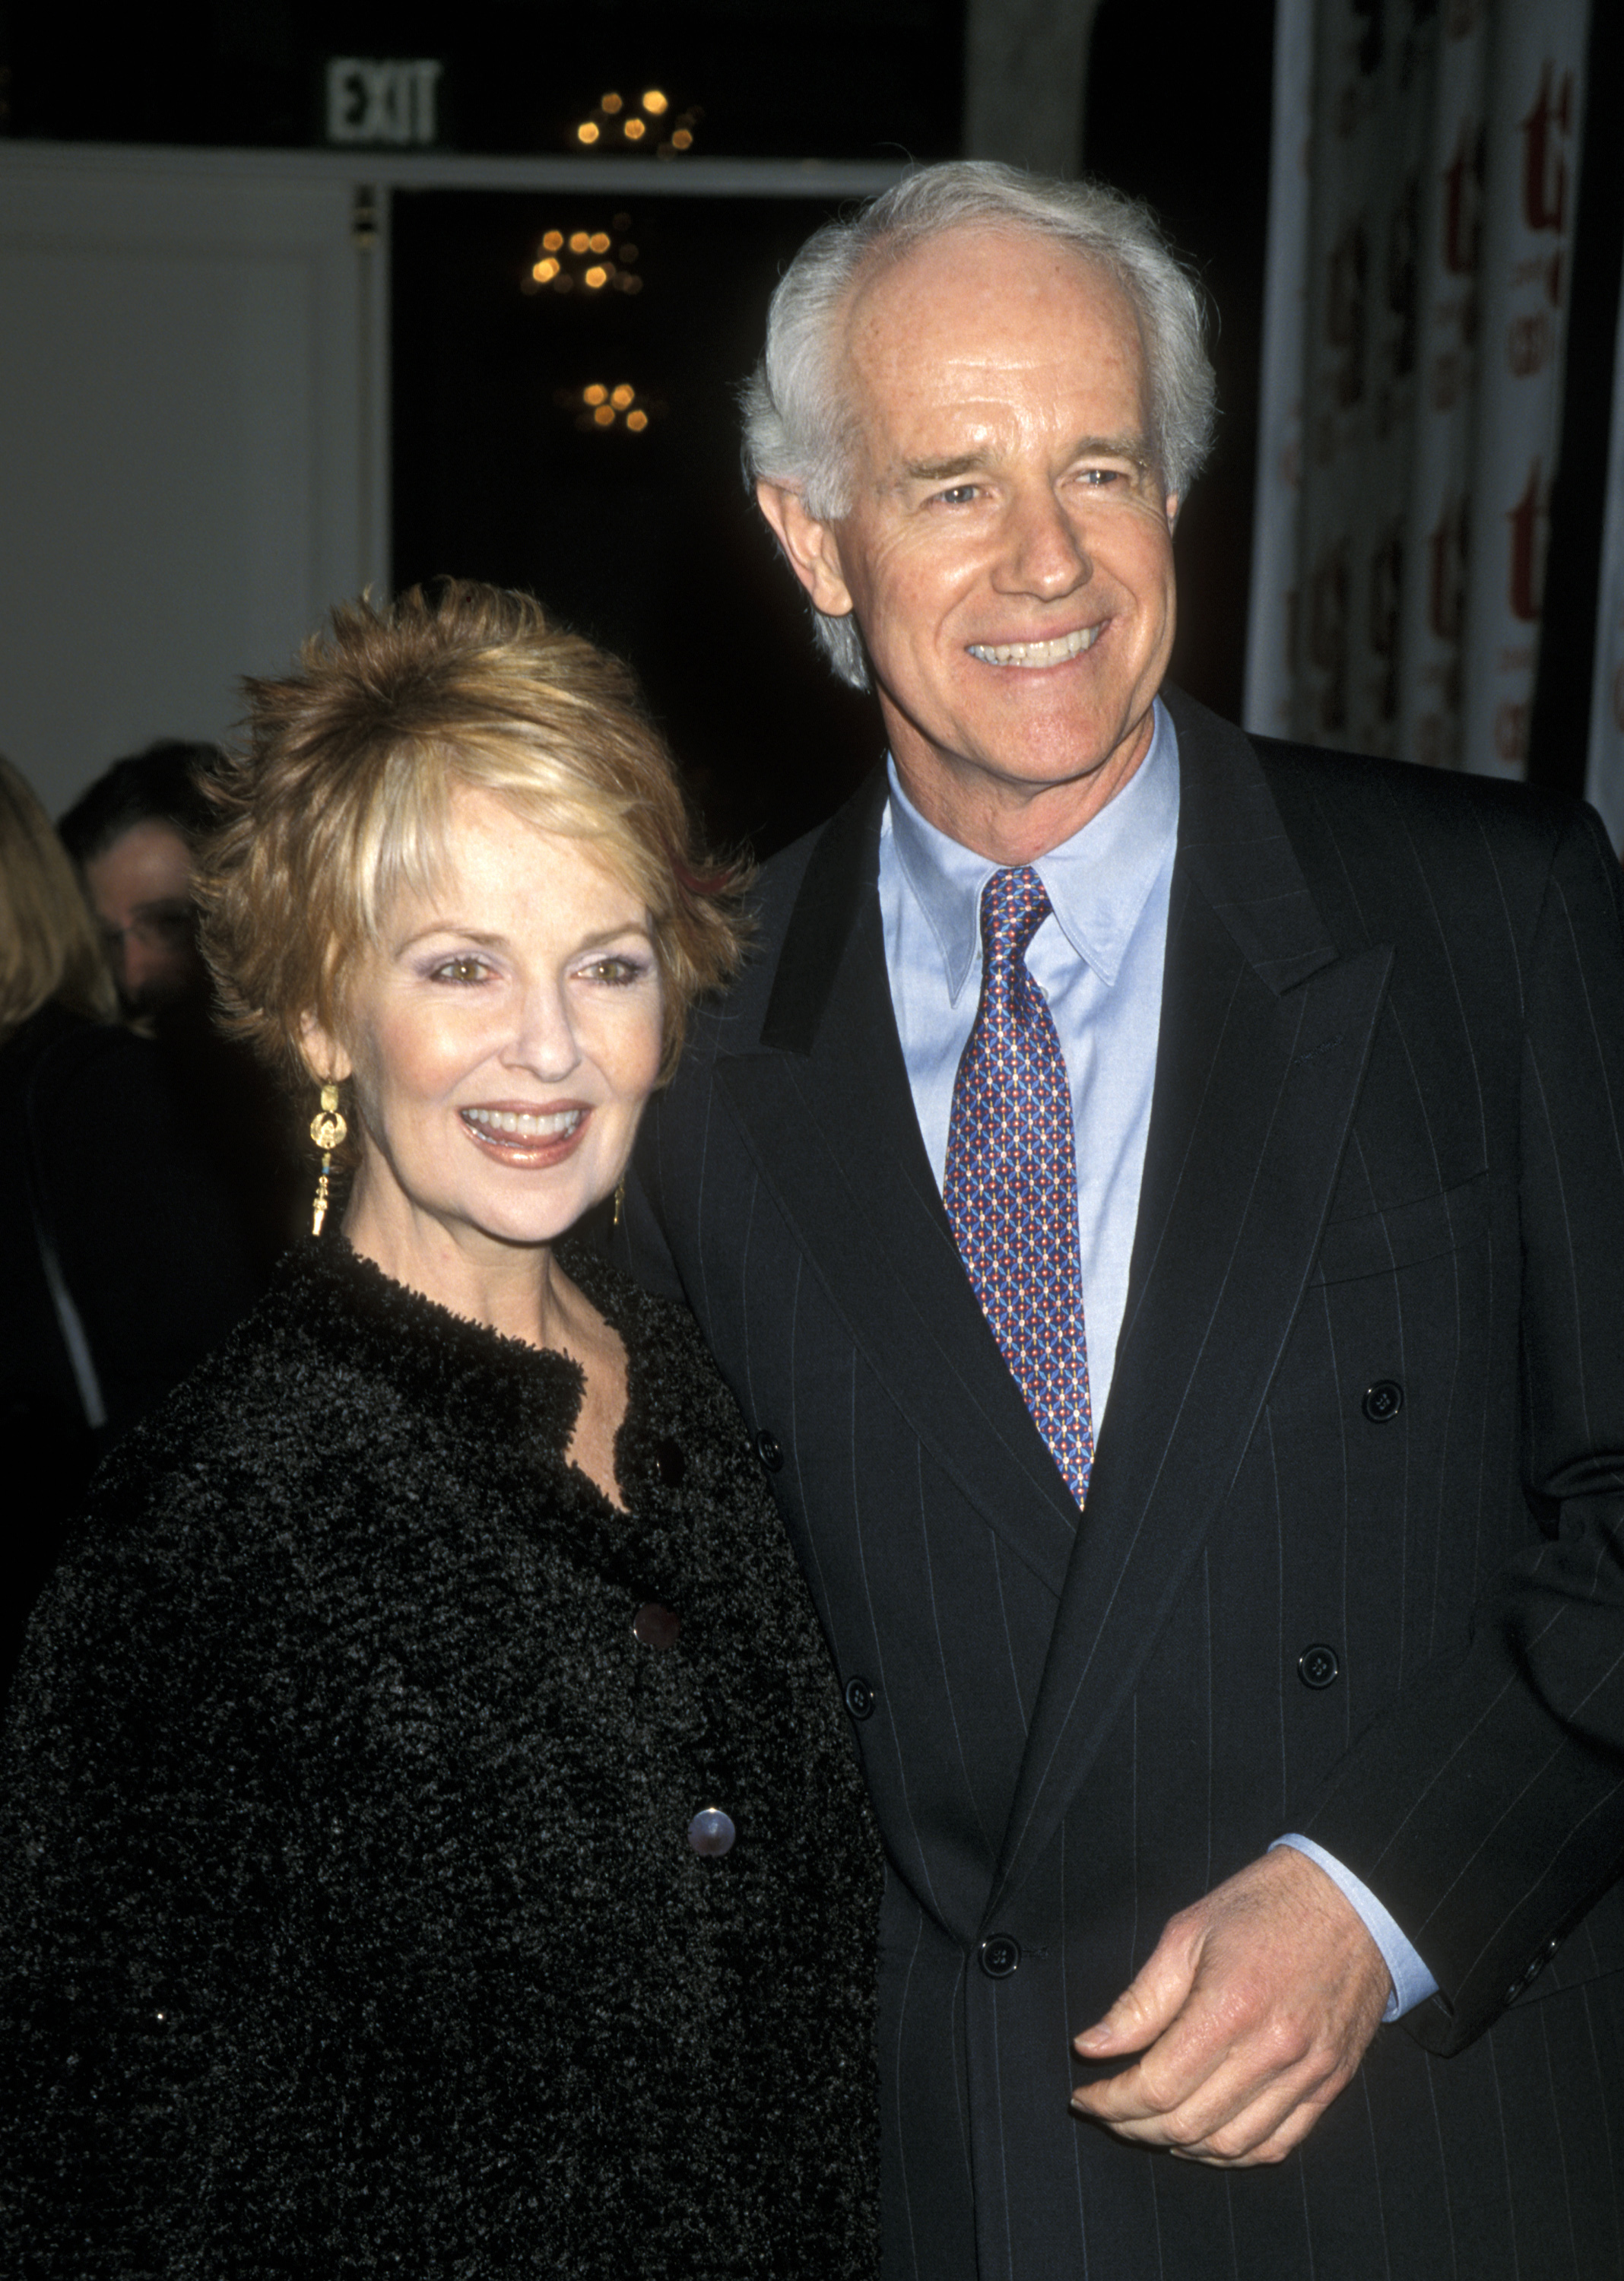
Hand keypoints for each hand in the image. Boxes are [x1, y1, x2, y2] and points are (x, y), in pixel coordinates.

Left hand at [1068, 1846, 1390, 2165]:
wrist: (1353, 1900)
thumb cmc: (1264, 1905)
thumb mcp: (1188, 1932)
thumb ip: (1140, 2000)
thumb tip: (1091, 2047)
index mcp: (1230, 2006)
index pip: (1156, 2086)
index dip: (1111, 2101)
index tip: (1084, 2095)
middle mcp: (1272, 2050)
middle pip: (1188, 2125)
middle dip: (1133, 2127)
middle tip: (1107, 2110)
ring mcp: (1307, 2073)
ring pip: (1231, 2145)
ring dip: (1179, 2146)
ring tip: (1147, 2125)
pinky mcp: (1330, 2083)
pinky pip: (1278, 2144)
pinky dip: (1234, 2154)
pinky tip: (1204, 2137)